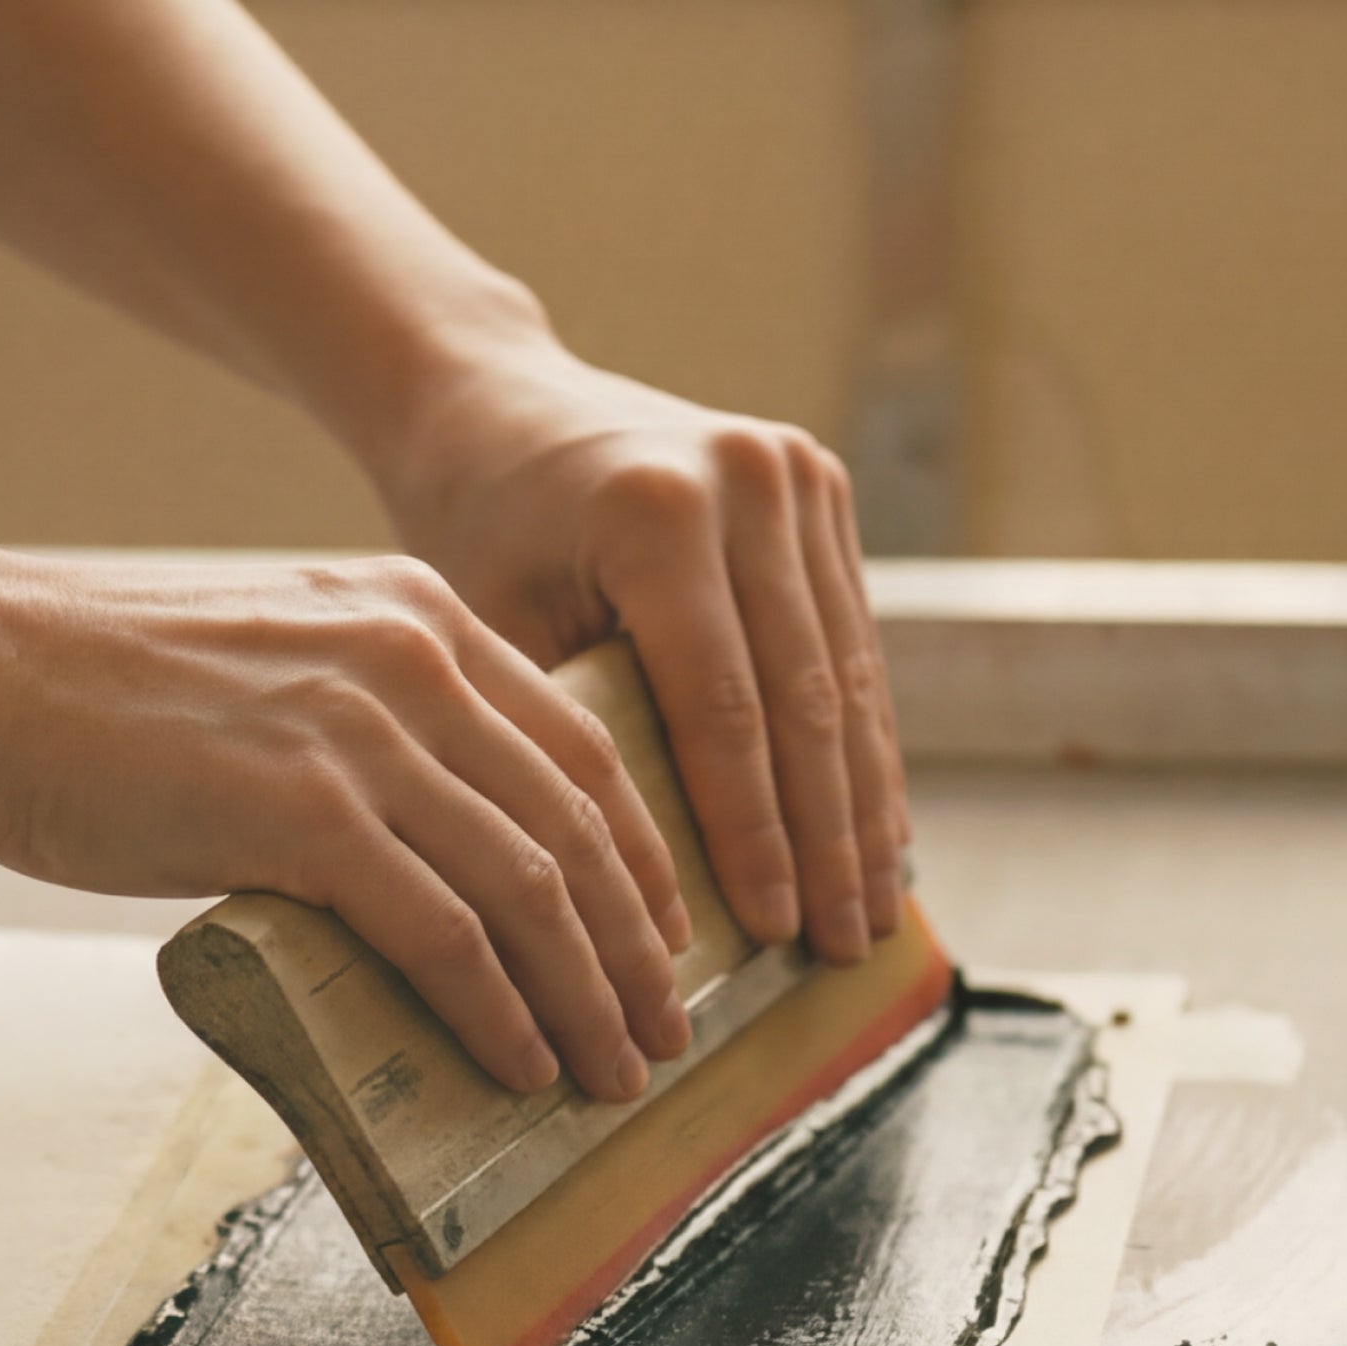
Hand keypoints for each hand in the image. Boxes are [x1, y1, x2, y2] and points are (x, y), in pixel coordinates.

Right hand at [0, 551, 692, 1099]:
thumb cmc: (90, 691)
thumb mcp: (271, 671)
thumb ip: (357, 728)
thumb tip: (413, 853)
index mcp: (416, 616)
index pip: (583, 745)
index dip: (643, 855)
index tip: (668, 936)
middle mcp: (414, 661)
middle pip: (583, 822)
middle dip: (642, 944)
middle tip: (669, 1030)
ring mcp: (363, 735)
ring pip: (534, 886)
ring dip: (591, 996)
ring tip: (615, 1071)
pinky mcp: (306, 813)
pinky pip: (448, 933)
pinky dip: (501, 1010)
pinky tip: (525, 1062)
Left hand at [365, 347, 908, 962]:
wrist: (493, 397)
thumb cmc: (473, 527)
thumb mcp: (492, 630)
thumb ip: (566, 738)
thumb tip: (626, 901)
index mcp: (659, 511)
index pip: (725, 707)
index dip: (755, 832)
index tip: (774, 930)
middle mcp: (749, 480)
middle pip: (805, 698)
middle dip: (827, 839)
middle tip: (840, 946)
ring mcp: (799, 475)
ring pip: (846, 675)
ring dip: (863, 803)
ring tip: (869, 911)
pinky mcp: (822, 488)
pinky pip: (853, 641)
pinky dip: (862, 743)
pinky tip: (873, 831)